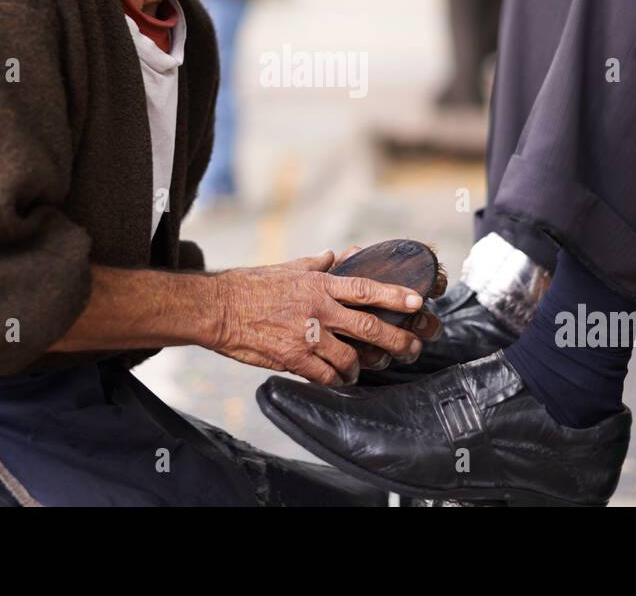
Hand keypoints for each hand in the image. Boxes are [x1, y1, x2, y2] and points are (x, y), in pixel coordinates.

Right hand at [210, 251, 427, 385]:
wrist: (217, 308)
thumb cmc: (250, 286)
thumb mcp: (287, 268)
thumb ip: (317, 264)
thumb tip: (338, 255)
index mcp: (318, 284)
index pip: (365, 289)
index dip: (394, 296)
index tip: (418, 302)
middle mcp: (317, 309)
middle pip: (368, 327)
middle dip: (396, 340)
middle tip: (411, 348)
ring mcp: (305, 335)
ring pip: (349, 357)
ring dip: (361, 367)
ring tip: (362, 369)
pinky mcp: (291, 358)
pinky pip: (324, 375)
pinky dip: (336, 380)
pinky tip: (338, 379)